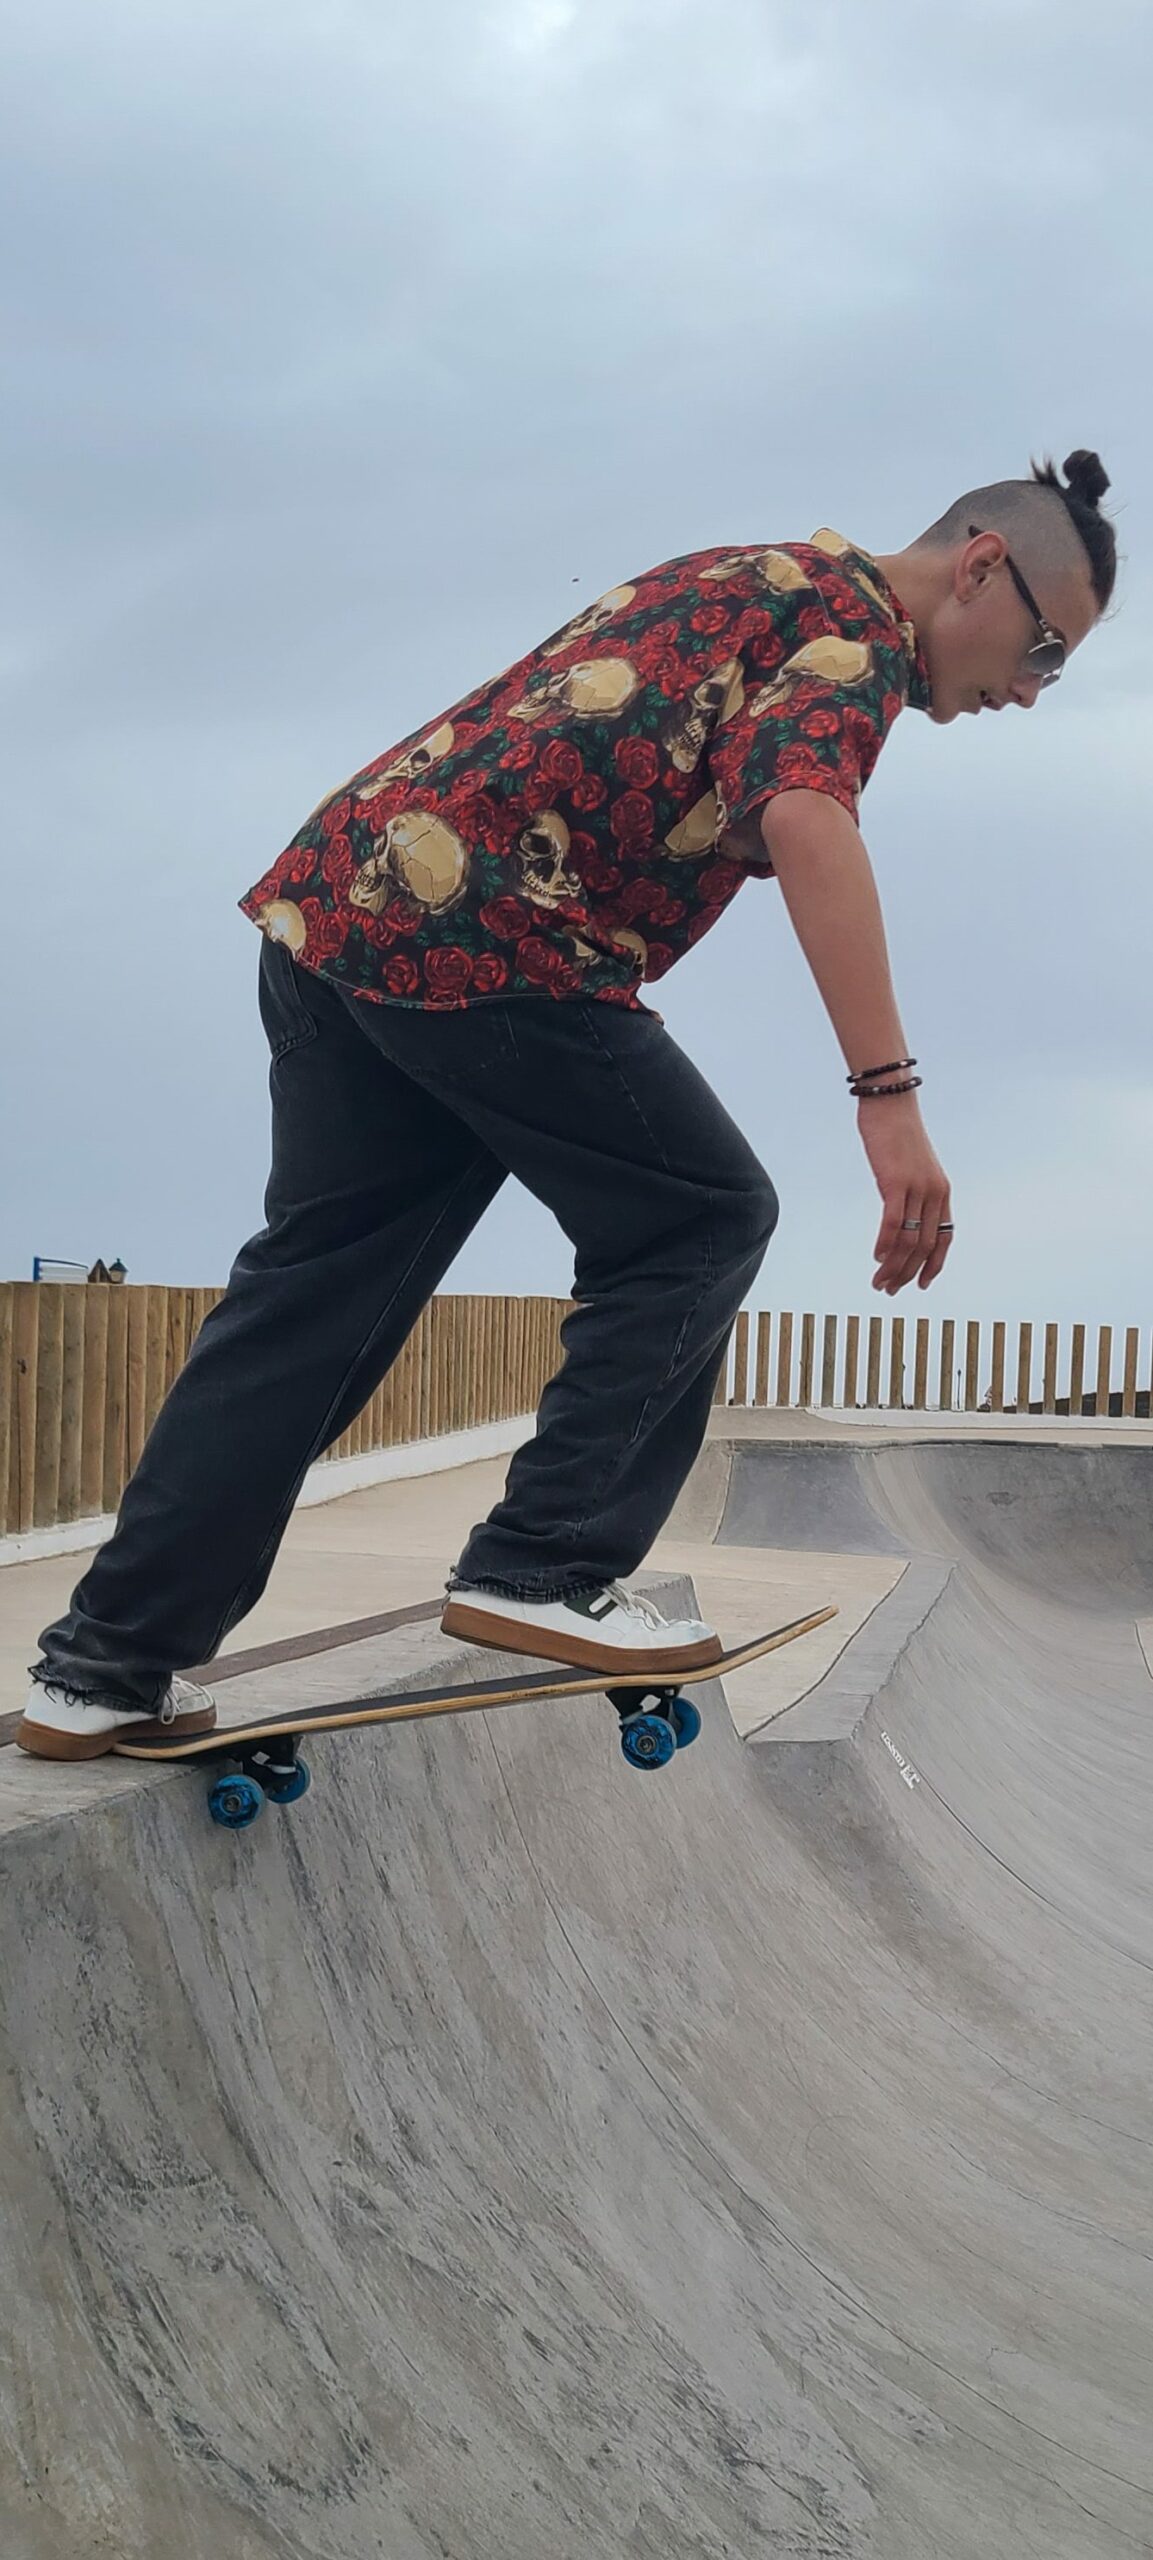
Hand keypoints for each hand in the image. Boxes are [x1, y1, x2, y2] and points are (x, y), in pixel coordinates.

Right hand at [856, 1093, 953, 1293]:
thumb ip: (910, 1191)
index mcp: (941, 1191)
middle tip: (889, 1290)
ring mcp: (917, 1188)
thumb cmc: (896, 1133)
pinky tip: (877, 1257)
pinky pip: (892, 1221)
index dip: (934, 1265)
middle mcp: (934, 1193)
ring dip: (893, 1266)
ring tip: (880, 1282)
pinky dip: (885, 1243)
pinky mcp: (896, 1182)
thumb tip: (899, 1212)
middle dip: (907, 1273)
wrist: (891, 1103)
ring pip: (908, 1239)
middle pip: (924, 1245)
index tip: (922, 1284)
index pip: (944, 1237)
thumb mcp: (909, 1167)